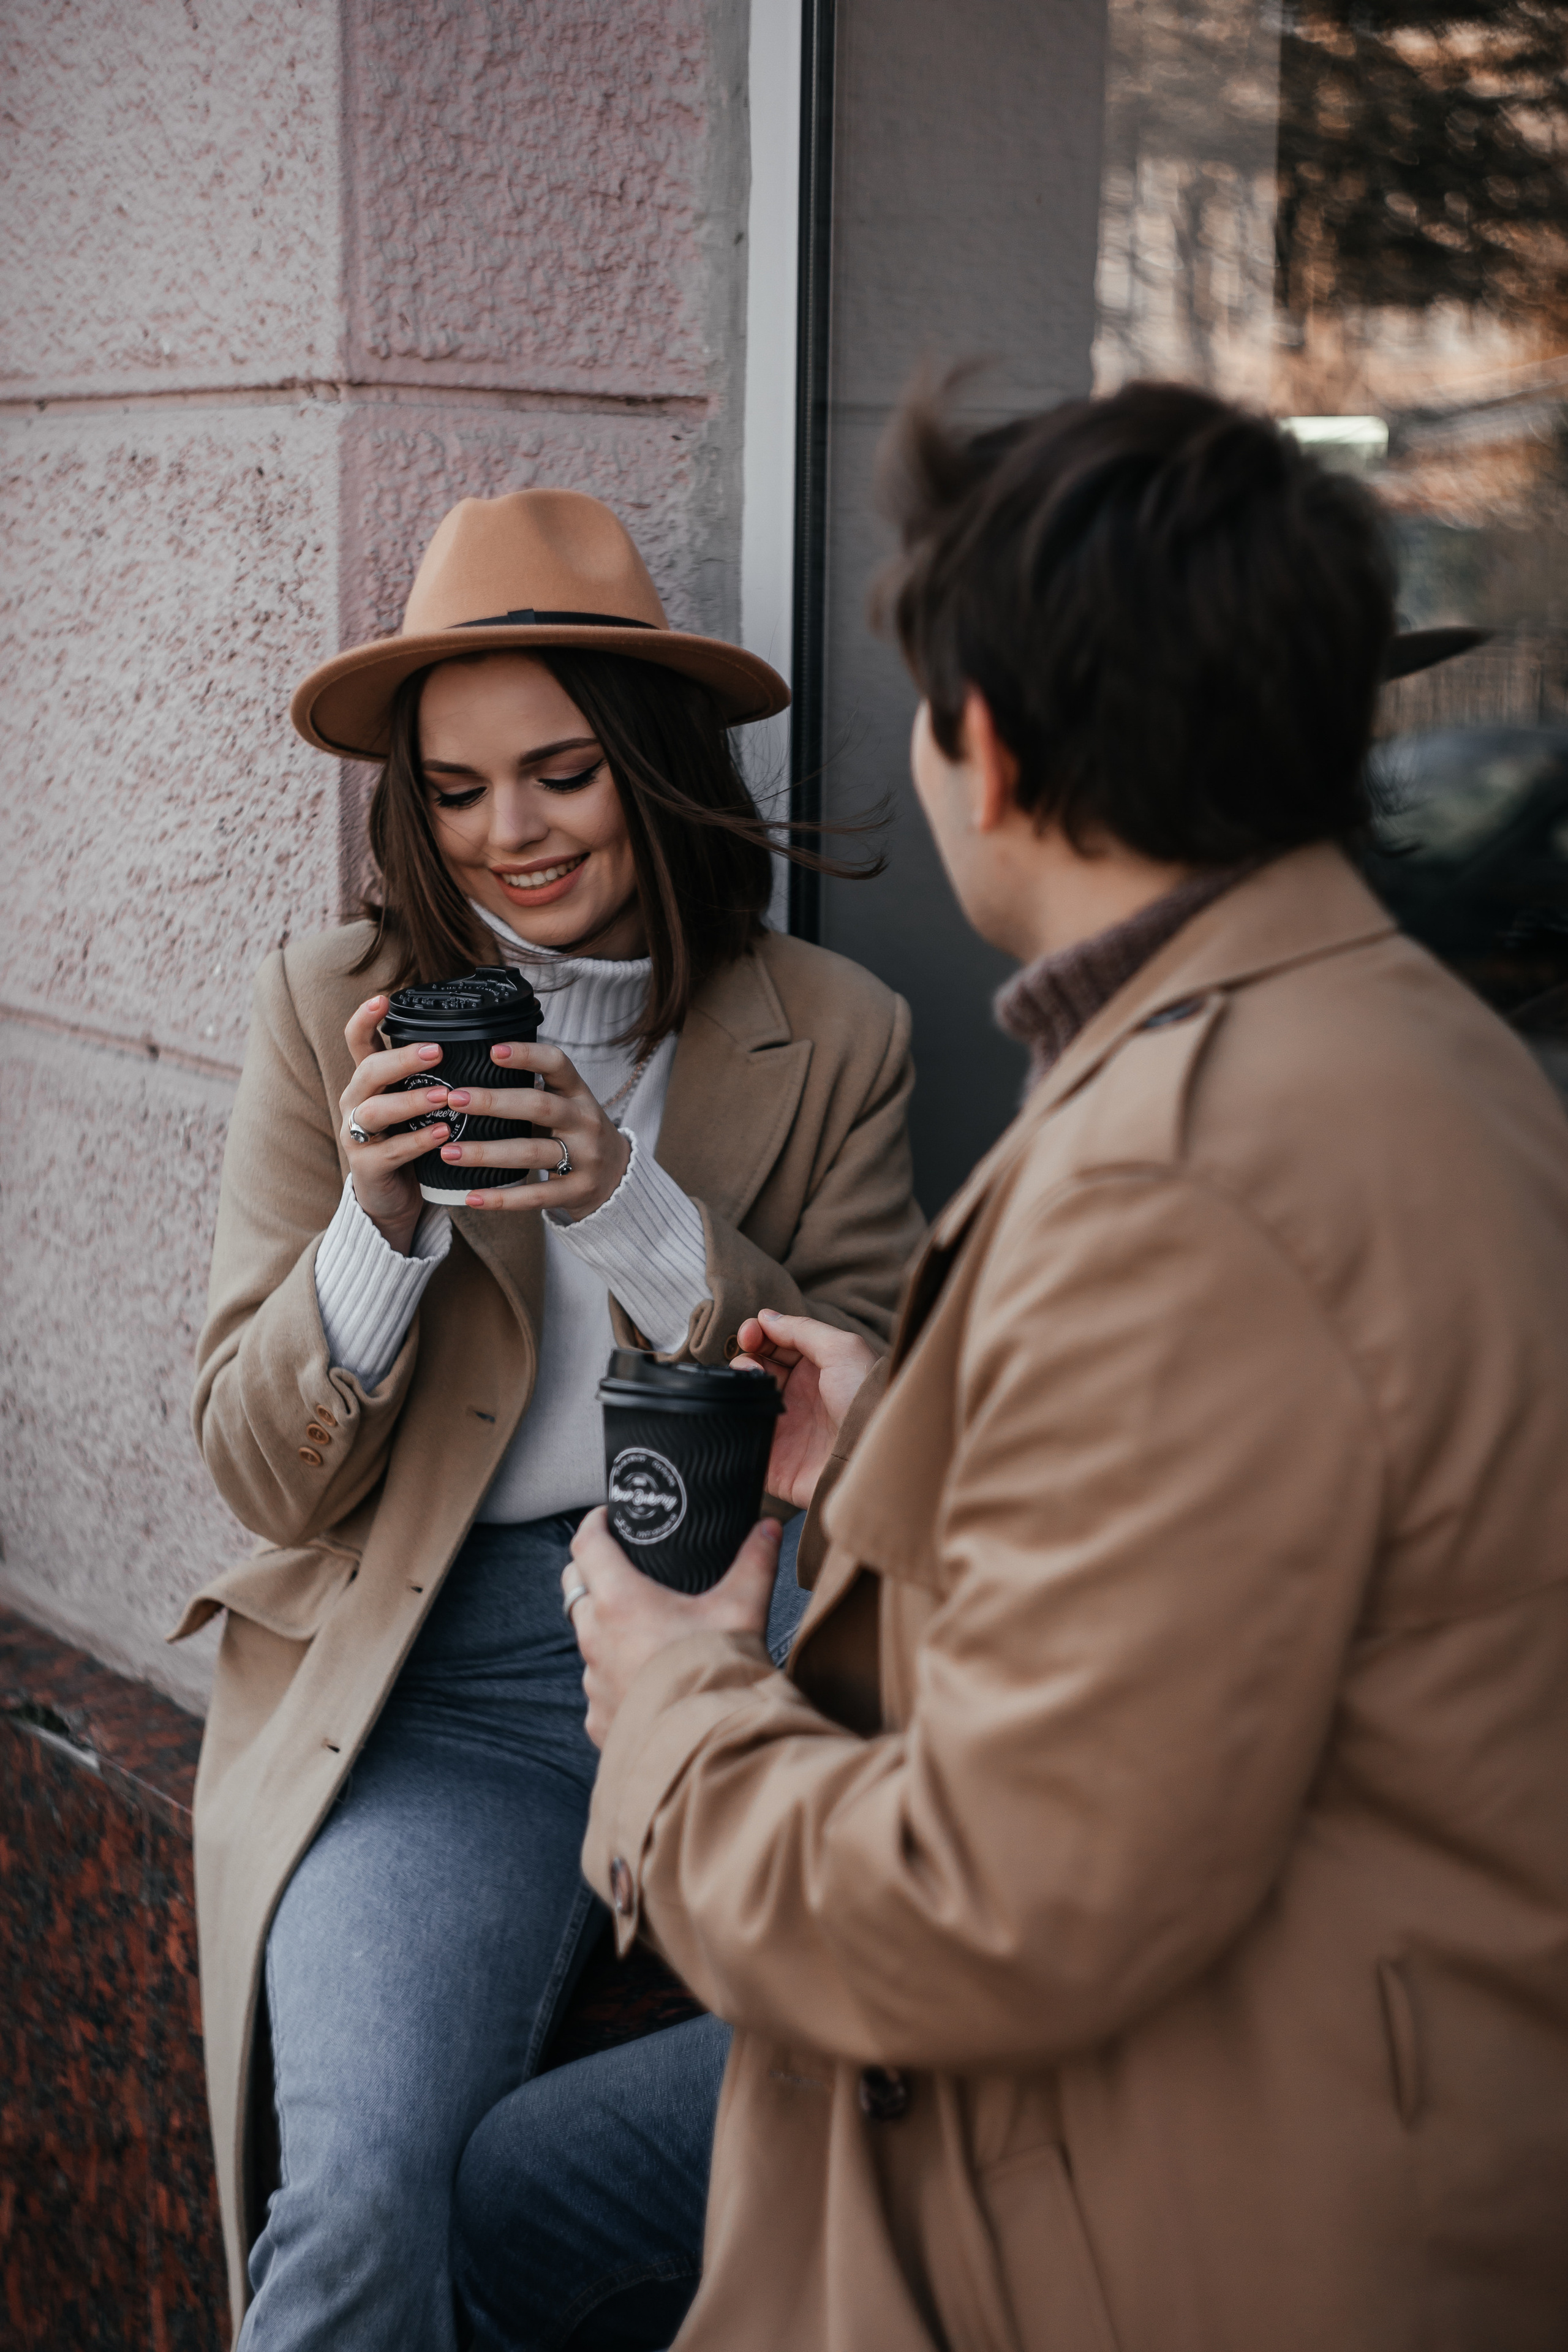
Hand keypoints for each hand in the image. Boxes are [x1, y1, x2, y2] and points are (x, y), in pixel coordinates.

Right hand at [339, 995, 452, 1251]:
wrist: (393, 1199)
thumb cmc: (410, 1142)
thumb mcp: (417, 1104)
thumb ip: (431, 1077)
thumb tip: (478, 1042)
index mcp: (369, 1082)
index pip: (358, 1042)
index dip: (365, 1018)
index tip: (383, 998)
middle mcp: (357, 1103)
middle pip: (368, 1071)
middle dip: (402, 1059)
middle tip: (438, 1051)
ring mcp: (357, 1135)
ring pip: (375, 1111)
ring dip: (411, 1101)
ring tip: (444, 1097)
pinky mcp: (367, 1167)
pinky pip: (390, 1151)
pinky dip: (417, 1141)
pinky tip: (443, 1134)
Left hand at [434, 1039, 631, 1221]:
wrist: (617, 1177)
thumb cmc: (576, 1133)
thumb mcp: (565, 1105)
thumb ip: (532, 1092)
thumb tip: (471, 1075)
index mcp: (579, 1093)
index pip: (558, 1064)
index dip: (528, 1055)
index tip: (493, 1051)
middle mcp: (584, 1121)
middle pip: (540, 1107)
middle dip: (494, 1103)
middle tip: (455, 1100)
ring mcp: (584, 1158)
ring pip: (531, 1153)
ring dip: (486, 1153)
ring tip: (449, 1152)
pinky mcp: (577, 1191)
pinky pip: (536, 1196)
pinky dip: (502, 1198)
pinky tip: (472, 1197)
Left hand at [563, 1507, 780, 1747]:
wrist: (711, 1745)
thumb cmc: (721, 1671)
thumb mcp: (743, 1609)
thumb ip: (755, 1562)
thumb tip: (768, 1527)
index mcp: (620, 1602)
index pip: (586, 1545)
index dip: (594, 1523)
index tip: (607, 1516)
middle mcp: (596, 1639)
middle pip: (575, 1589)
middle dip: (590, 1571)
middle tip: (618, 1565)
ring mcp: (593, 1683)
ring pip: (589, 1642)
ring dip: (607, 1631)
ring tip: (644, 1630)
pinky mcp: (599, 1719)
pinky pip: (600, 1690)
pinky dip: (617, 1680)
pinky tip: (648, 1683)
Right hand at [730, 1309, 876, 1510]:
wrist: (870, 1457)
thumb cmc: (865, 1401)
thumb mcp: (843, 1349)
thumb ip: (802, 1330)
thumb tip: (766, 1317)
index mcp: (817, 1371)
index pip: (777, 1346)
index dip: (760, 1336)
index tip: (749, 1333)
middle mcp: (800, 1398)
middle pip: (758, 1370)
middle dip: (747, 1358)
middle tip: (752, 1361)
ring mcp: (785, 1429)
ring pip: (745, 1401)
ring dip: (739, 1384)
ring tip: (750, 1381)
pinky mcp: (772, 1460)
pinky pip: (742, 1438)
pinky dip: (733, 1421)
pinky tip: (740, 1408)